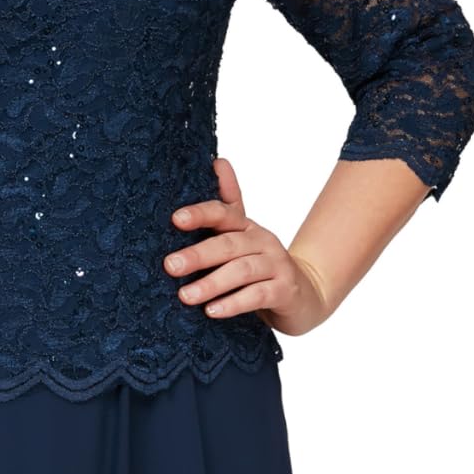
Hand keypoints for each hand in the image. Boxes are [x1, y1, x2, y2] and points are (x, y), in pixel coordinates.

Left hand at [162, 154, 334, 336]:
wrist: (303, 296)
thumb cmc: (260, 267)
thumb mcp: (240, 238)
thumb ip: (225, 207)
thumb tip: (217, 161)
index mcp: (246, 226)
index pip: (224, 212)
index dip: (201, 213)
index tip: (176, 219)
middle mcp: (262, 241)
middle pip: (229, 244)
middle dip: (198, 254)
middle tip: (170, 265)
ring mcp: (276, 265)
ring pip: (242, 271)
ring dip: (212, 283)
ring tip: (186, 296)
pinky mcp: (285, 291)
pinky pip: (258, 296)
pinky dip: (234, 303)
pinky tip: (213, 312)